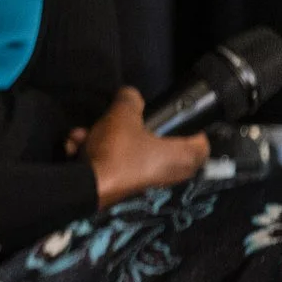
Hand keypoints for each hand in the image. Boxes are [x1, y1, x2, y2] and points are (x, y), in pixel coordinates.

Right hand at [68, 88, 209, 206]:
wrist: (88, 186)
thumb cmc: (119, 150)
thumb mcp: (123, 115)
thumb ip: (130, 99)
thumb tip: (131, 96)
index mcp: (182, 157)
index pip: (202, 142)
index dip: (191, 125)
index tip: (174, 115)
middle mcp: (171, 173)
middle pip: (162, 144)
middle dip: (137, 128)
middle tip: (126, 118)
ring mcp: (148, 182)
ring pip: (132, 151)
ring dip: (108, 138)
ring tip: (86, 132)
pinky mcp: (127, 186)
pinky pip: (118, 164)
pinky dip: (100, 153)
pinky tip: (78, 145)